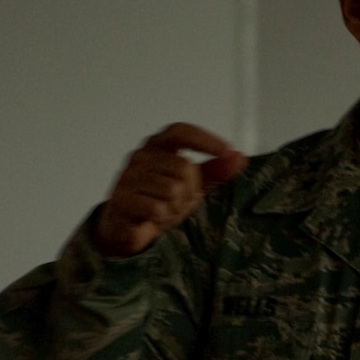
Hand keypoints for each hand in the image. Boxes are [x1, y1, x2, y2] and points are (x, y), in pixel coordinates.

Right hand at [93, 123, 247, 257]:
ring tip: (165, 210)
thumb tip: (239, 157)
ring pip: (172, 190)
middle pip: (184, 168)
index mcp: (157, 146)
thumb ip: (214, 170)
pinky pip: (157, 208)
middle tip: (180, 201)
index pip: (180, 132)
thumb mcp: (192, 184)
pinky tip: (153, 219)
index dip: (204, 139)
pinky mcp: (120, 199)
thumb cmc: (160, 199)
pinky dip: (162, 218)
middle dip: (190, 191)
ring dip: (176, 207)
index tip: (226, 151)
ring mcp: (127, 177)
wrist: (126, 227)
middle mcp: (140, 157)